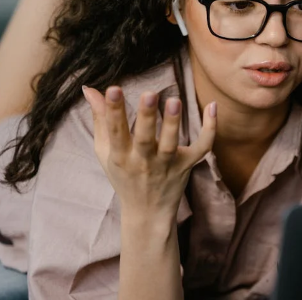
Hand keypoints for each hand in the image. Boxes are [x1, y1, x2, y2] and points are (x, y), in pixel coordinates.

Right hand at [82, 85, 215, 220]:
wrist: (147, 212)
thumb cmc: (124, 176)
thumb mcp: (105, 151)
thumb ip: (100, 119)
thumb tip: (90, 89)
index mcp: (121, 156)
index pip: (115, 132)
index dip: (113, 111)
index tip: (113, 89)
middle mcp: (143, 162)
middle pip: (145, 139)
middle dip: (146, 117)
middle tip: (150, 93)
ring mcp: (167, 165)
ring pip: (171, 145)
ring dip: (173, 123)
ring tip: (175, 101)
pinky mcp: (187, 165)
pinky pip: (202, 148)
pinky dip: (210, 129)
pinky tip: (212, 106)